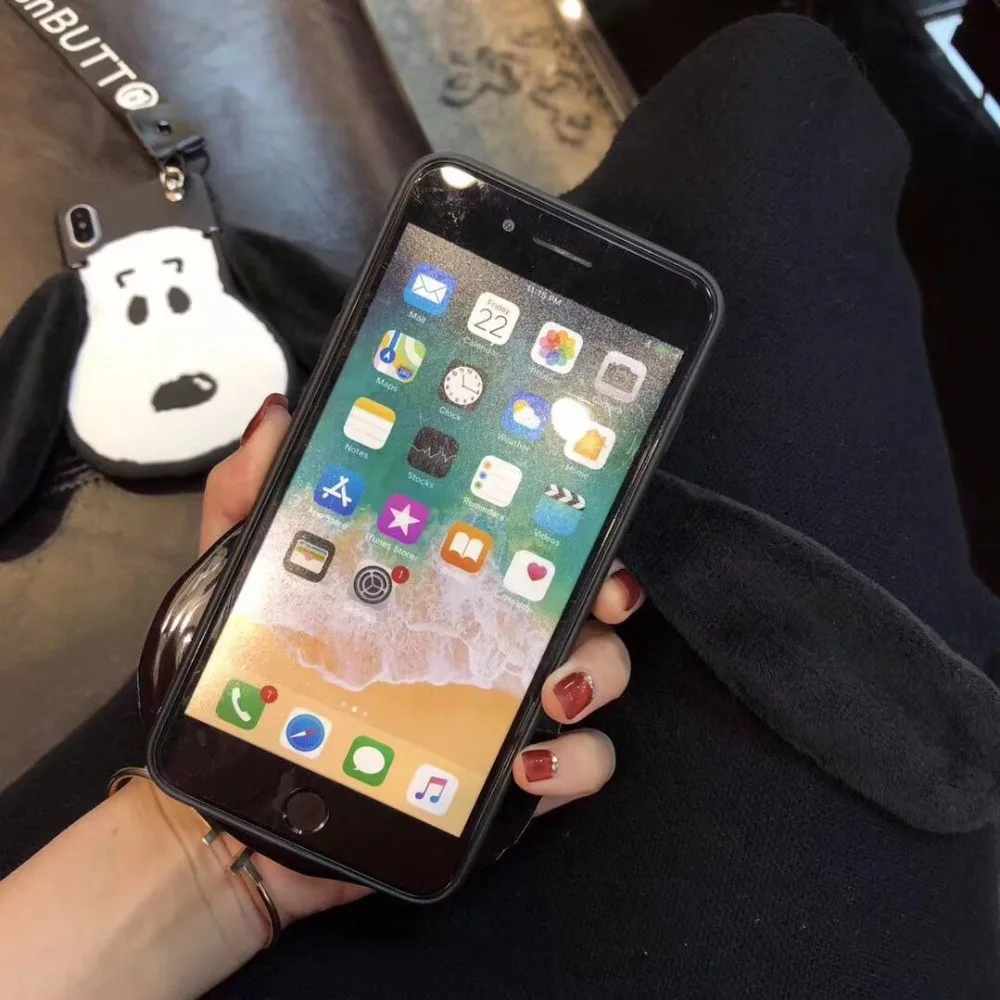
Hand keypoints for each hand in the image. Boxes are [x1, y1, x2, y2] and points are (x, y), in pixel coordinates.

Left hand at [201, 395, 645, 921]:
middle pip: (581, 603)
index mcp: (443, 591)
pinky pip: (579, 767)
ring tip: (551, 690)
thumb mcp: (240, 582)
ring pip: (597, 678)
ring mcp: (506, 712)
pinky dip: (577, 762)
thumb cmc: (257, 686)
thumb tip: (277, 420)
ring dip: (594, 675)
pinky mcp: (509, 786)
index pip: (521, 545)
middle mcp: (488, 643)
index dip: (566, 526)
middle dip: (610, 594)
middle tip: (599, 600)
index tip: (581, 521)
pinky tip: (529, 764)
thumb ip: (250, 501)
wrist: (247, 805)